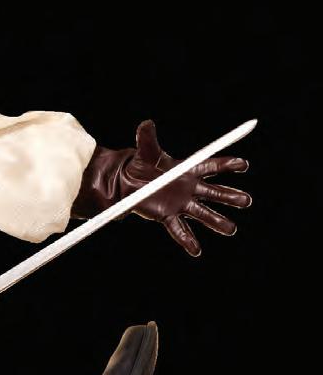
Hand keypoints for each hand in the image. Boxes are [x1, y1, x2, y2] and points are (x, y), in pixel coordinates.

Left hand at [72, 119, 252, 256]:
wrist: (127, 182)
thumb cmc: (141, 164)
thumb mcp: (145, 151)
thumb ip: (147, 138)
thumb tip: (145, 123)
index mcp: (188, 170)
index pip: (211, 166)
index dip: (227, 165)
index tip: (243, 164)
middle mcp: (189, 188)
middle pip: (214, 192)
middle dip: (230, 196)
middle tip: (246, 201)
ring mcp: (180, 204)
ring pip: (202, 213)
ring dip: (216, 221)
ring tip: (231, 229)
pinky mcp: (167, 216)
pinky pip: (179, 229)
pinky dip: (187, 240)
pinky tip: (196, 251)